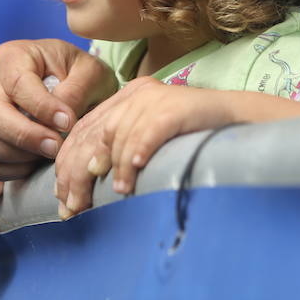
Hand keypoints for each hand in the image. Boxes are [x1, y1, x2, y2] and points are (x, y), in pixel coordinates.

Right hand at [0, 39, 116, 184]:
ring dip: (17, 156)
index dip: (41, 108)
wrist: (77, 89)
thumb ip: (76, 91)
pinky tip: (35, 168)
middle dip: (26, 136)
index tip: (67, 122)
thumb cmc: (82, 75)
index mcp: (12, 56)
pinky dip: (10, 171)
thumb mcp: (91, 73)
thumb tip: (60, 120)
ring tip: (49, 154)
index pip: (17, 84)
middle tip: (56, 147)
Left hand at [53, 79, 240, 217]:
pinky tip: (132, 175)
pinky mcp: (175, 107)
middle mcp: (136, 93)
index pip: (84, 129)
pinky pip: (148, 132)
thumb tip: (89, 177)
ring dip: (112, 169)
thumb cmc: (192, 135)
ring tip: (111, 195)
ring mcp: (155, 98)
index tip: (62, 196)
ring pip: (117, 135)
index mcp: (125, 97)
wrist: (237, 119)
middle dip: (79, 173)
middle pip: (94, 133)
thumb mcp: (149, 137)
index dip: (68, 164)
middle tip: (74, 206)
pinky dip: (136, 155)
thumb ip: (122, 147)